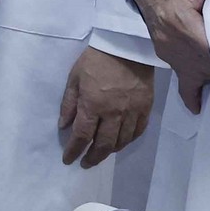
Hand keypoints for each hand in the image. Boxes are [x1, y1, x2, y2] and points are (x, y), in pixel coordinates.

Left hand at [58, 47, 153, 167]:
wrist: (126, 47)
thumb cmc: (95, 60)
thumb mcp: (74, 79)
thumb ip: (69, 104)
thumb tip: (64, 126)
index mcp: (93, 105)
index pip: (82, 136)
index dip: (74, 150)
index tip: (68, 159)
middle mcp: (113, 113)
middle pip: (104, 144)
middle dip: (93, 157)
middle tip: (86, 163)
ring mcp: (132, 112)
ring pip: (122, 141)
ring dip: (110, 151)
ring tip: (101, 154)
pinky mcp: (146, 108)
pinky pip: (138, 132)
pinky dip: (128, 141)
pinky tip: (121, 143)